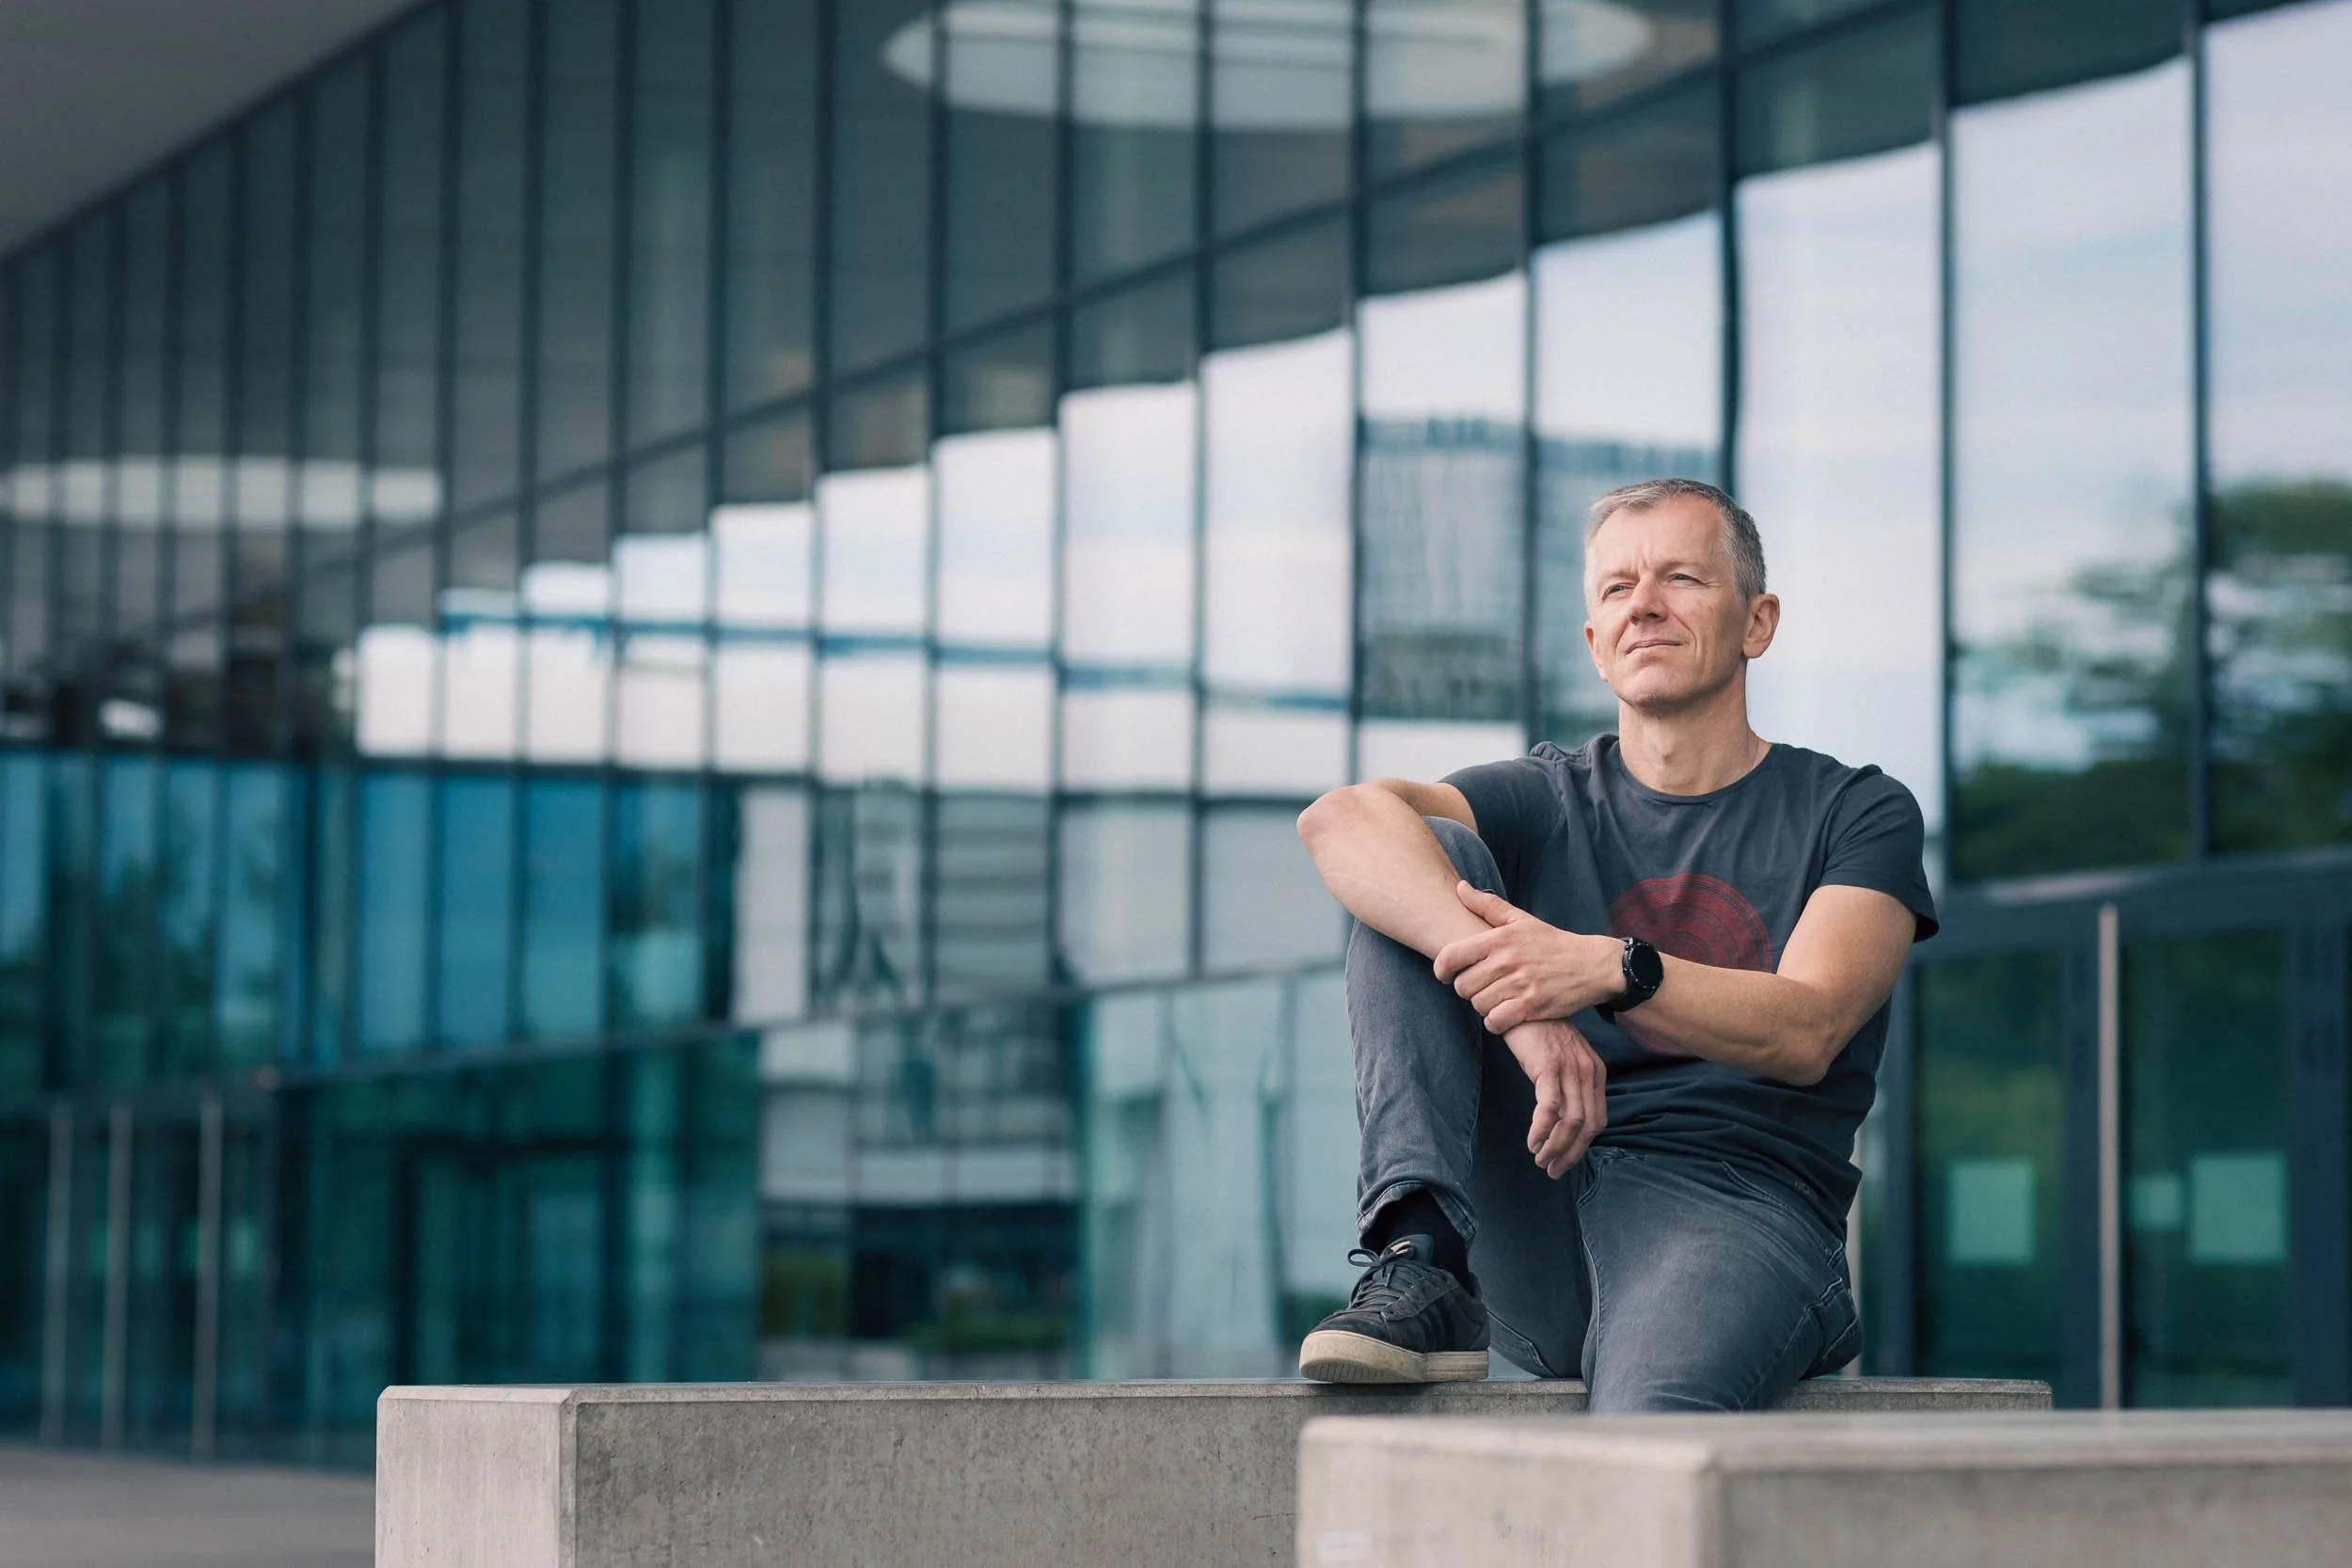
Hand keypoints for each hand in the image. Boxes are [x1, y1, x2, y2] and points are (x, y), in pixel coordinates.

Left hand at [1434, 882, 1617, 1033]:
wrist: (1592, 965)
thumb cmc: (1552, 942)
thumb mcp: (1521, 919)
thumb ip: (1487, 905)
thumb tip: (1460, 887)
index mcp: (1500, 938)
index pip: (1451, 956)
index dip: (1441, 969)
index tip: (1446, 975)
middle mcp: (1507, 960)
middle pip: (1462, 986)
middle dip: (1468, 989)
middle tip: (1481, 987)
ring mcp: (1519, 984)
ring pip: (1478, 1005)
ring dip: (1483, 1006)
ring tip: (1496, 998)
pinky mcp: (1531, 1006)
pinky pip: (1495, 1022)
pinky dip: (1496, 1022)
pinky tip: (1503, 1015)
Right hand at [1503, 1018, 1606, 1177]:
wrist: (1522, 1004)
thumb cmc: (1538, 1033)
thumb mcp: (1562, 1059)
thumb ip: (1568, 1084)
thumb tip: (1561, 1119)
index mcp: (1595, 1073)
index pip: (1597, 1120)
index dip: (1582, 1146)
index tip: (1564, 1160)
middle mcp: (1588, 1073)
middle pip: (1587, 1127)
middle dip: (1570, 1154)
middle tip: (1551, 1170)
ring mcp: (1570, 1070)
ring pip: (1571, 1122)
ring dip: (1555, 1147)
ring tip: (1540, 1160)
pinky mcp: (1549, 1067)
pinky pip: (1550, 1108)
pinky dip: (1542, 1130)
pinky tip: (1531, 1141)